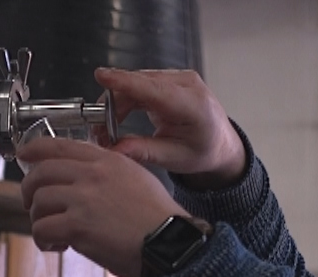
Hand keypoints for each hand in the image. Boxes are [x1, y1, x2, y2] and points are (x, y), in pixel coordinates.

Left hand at [17, 137, 187, 276]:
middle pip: (40, 173)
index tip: (24, 156)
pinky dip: (44, 241)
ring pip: (38, 201)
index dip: (33, 150)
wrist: (171, 244)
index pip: (59, 146)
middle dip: (29, 191)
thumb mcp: (136, 179)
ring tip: (54, 233)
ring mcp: (84, 199)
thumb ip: (107, 172)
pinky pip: (42, 229)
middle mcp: (92, 174)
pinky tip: (58, 246)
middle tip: (33, 204)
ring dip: (39, 219)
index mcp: (107, 160)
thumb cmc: (159, 220)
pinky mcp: (78, 225)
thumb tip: (81, 179)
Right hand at [94, 67, 246, 189]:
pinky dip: (124, 100)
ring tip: (106, 130)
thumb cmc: (203, 151)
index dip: (125, 82)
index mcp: (193, 105)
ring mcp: (178, 79)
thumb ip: (144, 151)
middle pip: (138, 85)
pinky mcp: (168, 80)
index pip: (154, 88)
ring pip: (135, 83)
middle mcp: (186, 85)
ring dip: (115, 104)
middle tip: (98, 133)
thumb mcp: (175, 158)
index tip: (101, 76)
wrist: (220, 143)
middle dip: (112, 105)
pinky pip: (139, 84)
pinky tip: (116, 119)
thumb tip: (115, 149)